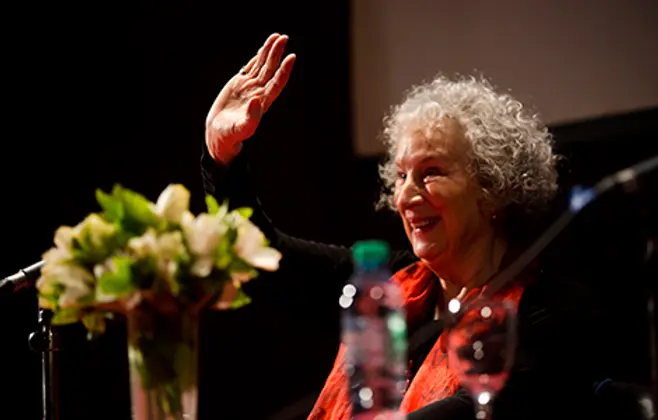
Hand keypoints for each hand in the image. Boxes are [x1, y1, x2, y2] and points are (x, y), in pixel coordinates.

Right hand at [205, 33, 295, 163]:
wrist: (220, 134)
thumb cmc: (232, 135)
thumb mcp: (242, 129)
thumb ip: (251, 118)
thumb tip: (257, 100)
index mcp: (263, 102)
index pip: (277, 83)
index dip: (284, 70)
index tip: (291, 57)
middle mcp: (259, 92)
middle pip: (271, 69)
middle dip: (277, 54)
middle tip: (284, 38)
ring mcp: (250, 87)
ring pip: (262, 65)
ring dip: (269, 51)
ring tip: (276, 36)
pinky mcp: (239, 84)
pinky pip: (250, 68)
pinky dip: (257, 57)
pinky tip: (263, 48)